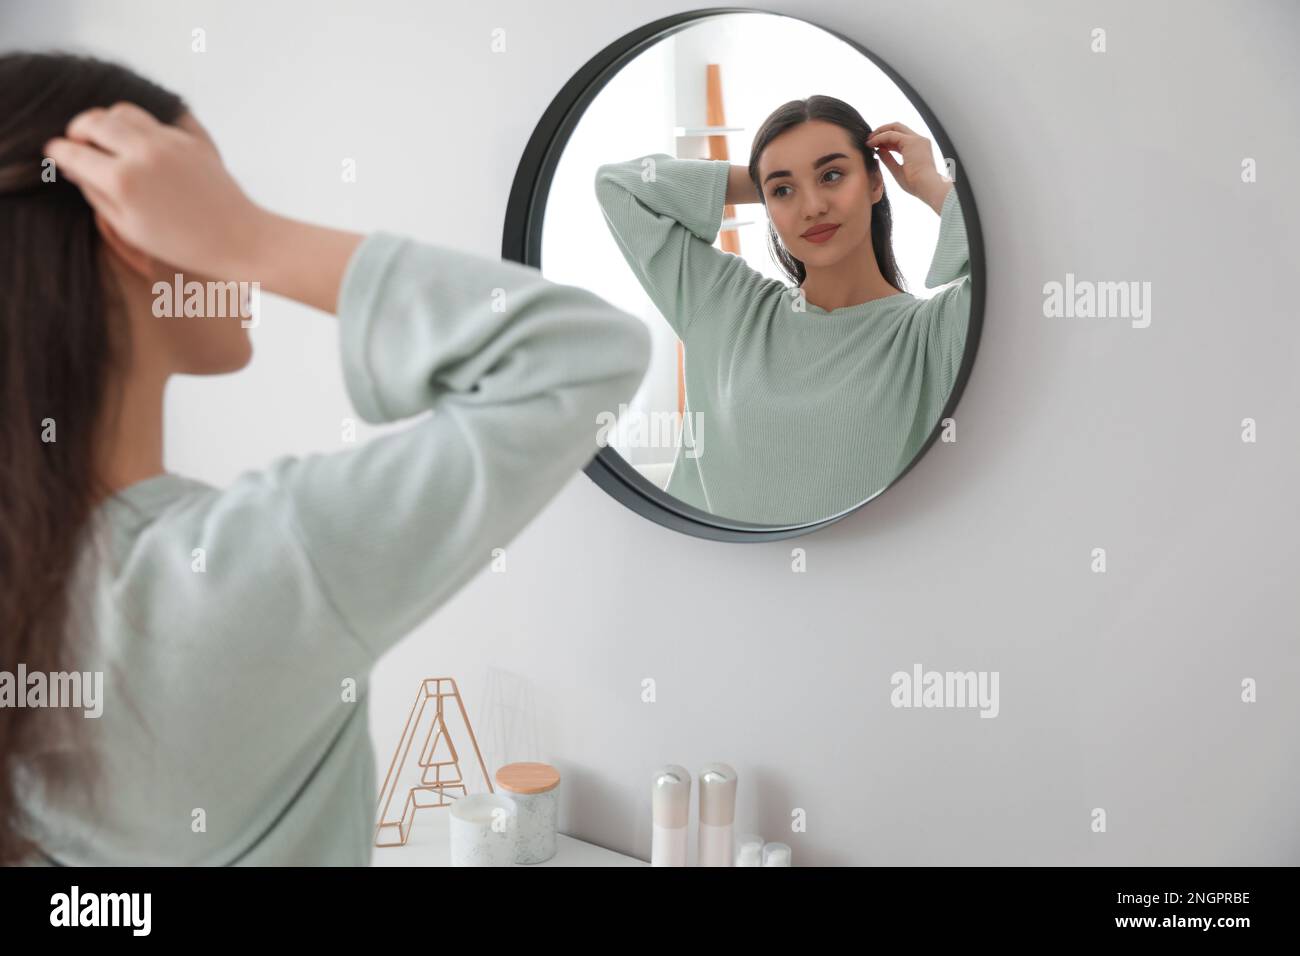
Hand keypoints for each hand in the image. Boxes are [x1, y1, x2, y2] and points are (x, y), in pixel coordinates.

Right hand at [43, 102, 267, 278]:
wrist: (239, 238)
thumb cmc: (183, 244)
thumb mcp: (129, 228)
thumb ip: (96, 194)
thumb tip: (75, 168)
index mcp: (122, 180)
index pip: (74, 153)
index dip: (59, 152)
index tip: (55, 153)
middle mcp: (143, 153)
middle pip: (94, 121)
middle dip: (78, 129)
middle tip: (77, 141)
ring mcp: (169, 142)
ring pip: (123, 111)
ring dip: (107, 121)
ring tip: (107, 140)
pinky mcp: (190, 139)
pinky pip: (154, 120)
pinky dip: (138, 128)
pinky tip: (138, 145)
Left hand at [866, 122, 951, 214]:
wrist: (927, 187)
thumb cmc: (916, 184)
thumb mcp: (898, 170)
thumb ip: (888, 159)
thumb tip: (878, 150)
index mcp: (918, 148)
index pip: (900, 138)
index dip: (886, 140)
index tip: (874, 146)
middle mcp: (919, 141)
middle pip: (898, 128)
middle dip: (882, 131)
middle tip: (869, 139)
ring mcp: (916, 139)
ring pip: (894, 128)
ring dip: (879, 133)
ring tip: (868, 141)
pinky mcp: (911, 141)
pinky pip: (891, 134)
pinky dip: (880, 137)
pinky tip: (871, 144)